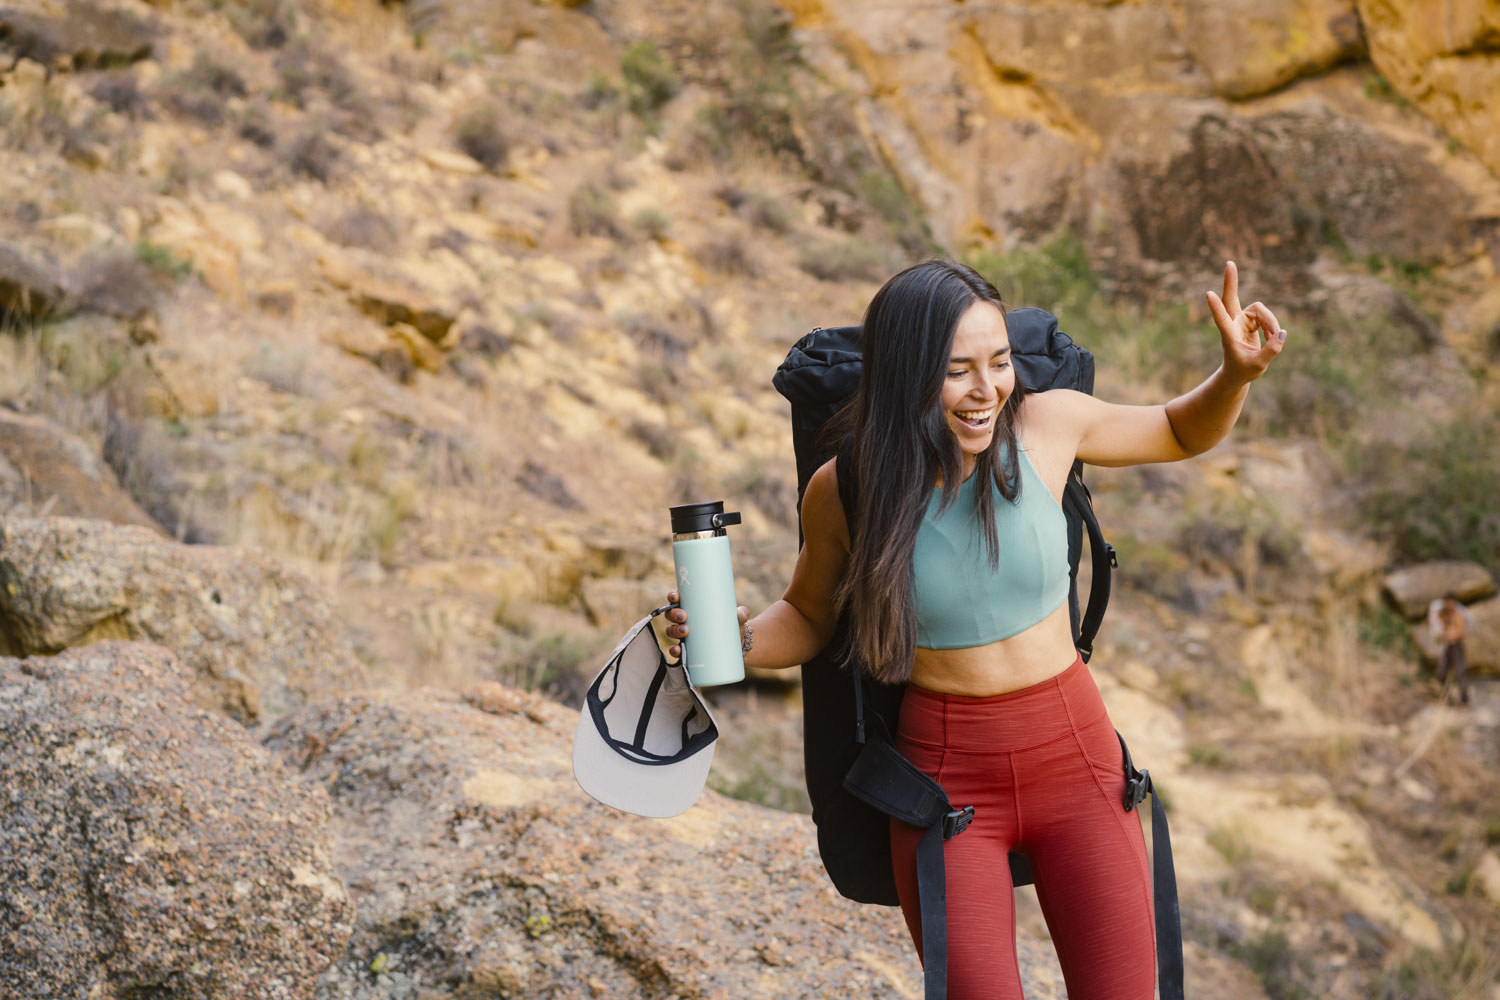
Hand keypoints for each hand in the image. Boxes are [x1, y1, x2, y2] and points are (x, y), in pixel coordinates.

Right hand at [663, 590, 749, 659]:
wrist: (736, 645)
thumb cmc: (733, 625)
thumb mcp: (737, 619)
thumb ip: (741, 614)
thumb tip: (742, 613)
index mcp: (692, 607)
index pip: (677, 599)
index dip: (673, 596)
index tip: (676, 597)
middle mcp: (684, 620)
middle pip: (671, 615)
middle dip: (674, 614)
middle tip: (684, 617)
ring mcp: (684, 635)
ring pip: (671, 631)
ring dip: (674, 630)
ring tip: (685, 631)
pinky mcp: (688, 650)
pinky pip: (675, 650)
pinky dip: (674, 650)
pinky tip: (677, 650)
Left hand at [1205, 261, 1286, 384]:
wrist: (1239, 372)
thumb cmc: (1243, 370)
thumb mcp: (1259, 365)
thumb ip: (1272, 350)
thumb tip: (1282, 333)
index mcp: (1228, 336)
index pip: (1221, 319)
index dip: (1216, 307)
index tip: (1207, 294)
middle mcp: (1233, 324)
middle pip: (1231, 299)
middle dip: (1231, 281)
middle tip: (1229, 263)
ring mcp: (1241, 320)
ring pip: (1261, 311)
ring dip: (1271, 323)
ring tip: (1274, 339)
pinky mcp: (1250, 320)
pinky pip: (1266, 316)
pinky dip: (1273, 326)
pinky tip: (1273, 337)